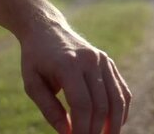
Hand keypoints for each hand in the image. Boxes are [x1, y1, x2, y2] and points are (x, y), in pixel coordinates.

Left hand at [19, 14, 131, 133]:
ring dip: (114, 124)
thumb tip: (67, 133)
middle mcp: (90, 60)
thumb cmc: (36, 59)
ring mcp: (102, 59)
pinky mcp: (108, 61)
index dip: (82, 128)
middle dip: (96, 130)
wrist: (46, 29)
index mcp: (68, 64)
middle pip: (101, 104)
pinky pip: (121, 90)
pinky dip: (121, 110)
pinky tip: (114, 125)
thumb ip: (49, 108)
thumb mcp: (32, 83)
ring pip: (117, 99)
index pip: (82, 104)